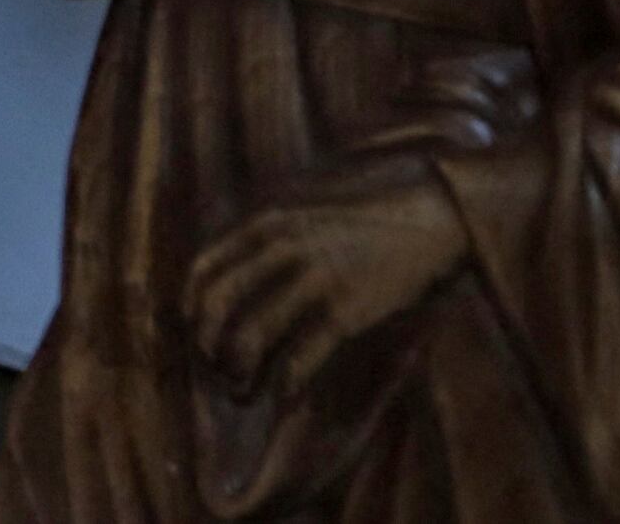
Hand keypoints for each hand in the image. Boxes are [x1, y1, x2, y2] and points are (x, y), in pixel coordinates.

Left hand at [186, 166, 466, 396]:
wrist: (427, 226)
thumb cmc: (362, 233)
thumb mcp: (303, 223)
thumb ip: (267, 246)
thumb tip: (227, 287)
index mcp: (268, 227)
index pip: (204, 269)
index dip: (191, 309)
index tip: (197, 335)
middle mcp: (283, 250)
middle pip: (218, 304)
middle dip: (208, 345)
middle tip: (217, 371)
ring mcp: (314, 280)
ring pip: (251, 335)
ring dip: (238, 372)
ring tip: (242, 393)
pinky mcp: (346, 311)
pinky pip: (300, 357)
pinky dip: (285, 384)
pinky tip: (284, 396)